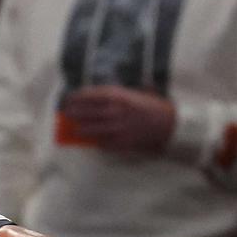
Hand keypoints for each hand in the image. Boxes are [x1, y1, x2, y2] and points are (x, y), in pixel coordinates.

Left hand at [60, 86, 174, 153]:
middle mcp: (115, 111)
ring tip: (75, 129)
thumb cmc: (152, 106)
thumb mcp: (134, 93)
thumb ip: (115, 95)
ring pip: (91, 129)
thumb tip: (94, 96)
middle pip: (86, 113)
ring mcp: (117, 127)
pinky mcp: (122, 142)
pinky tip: (94, 140)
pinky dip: (97, 141)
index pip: (89, 96)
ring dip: (81, 129)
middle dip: (73, 113)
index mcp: (118, 96)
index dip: (76, 97)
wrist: (170, 123)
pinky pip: (103, 143)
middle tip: (67, 114)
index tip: (69, 99)